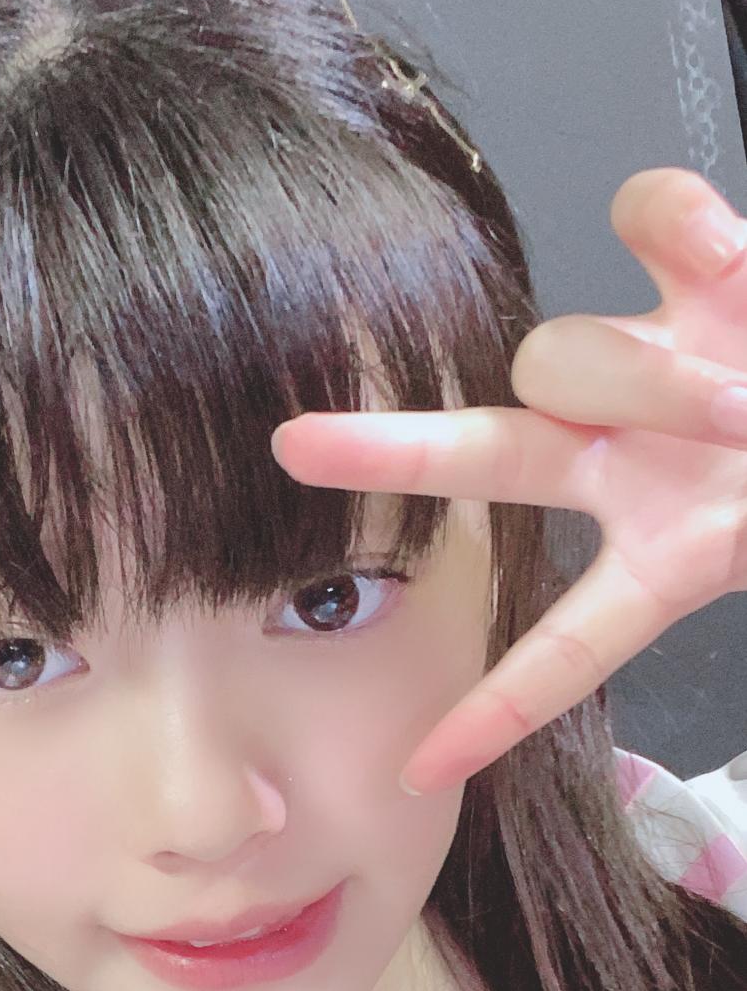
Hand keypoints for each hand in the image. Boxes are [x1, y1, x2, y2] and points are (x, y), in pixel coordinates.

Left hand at [269, 168, 746, 795]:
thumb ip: (743, 531)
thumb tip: (728, 449)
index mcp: (668, 553)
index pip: (569, 646)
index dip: (501, 713)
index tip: (417, 774)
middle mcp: (636, 454)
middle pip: (490, 456)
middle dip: (393, 455)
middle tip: (290, 449)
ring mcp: (659, 360)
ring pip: (568, 355)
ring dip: (652, 387)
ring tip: (746, 406)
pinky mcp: (702, 265)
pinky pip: (648, 216)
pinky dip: (681, 233)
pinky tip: (728, 268)